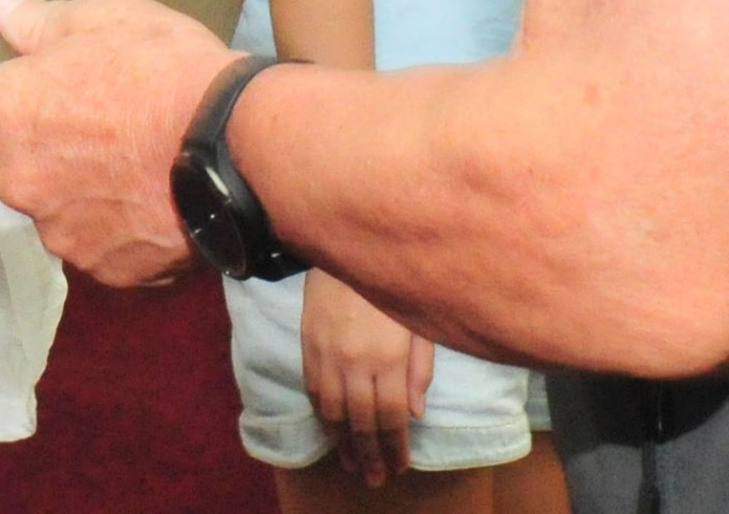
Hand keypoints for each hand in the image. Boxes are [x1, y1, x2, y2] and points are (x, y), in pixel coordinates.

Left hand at [0, 0, 239, 285]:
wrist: (236, 148)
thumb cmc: (165, 70)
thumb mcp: (104, 19)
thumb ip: (39, 20)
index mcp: (11, 112)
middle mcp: (20, 179)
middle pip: (17, 165)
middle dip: (51, 150)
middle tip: (109, 125)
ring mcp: (61, 233)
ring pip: (60, 210)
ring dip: (86, 194)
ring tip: (144, 167)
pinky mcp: (105, 271)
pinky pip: (103, 246)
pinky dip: (123, 230)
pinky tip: (161, 202)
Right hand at [301, 270, 431, 485]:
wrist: (344, 250)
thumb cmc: (390, 286)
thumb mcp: (417, 323)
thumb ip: (420, 368)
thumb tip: (415, 412)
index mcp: (390, 356)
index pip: (393, 415)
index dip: (396, 445)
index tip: (400, 466)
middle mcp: (358, 362)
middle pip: (363, 422)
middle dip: (371, 454)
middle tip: (376, 478)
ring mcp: (329, 357)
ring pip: (335, 413)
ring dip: (344, 444)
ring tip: (354, 464)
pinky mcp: (309, 349)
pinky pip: (315, 394)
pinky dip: (324, 419)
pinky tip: (333, 433)